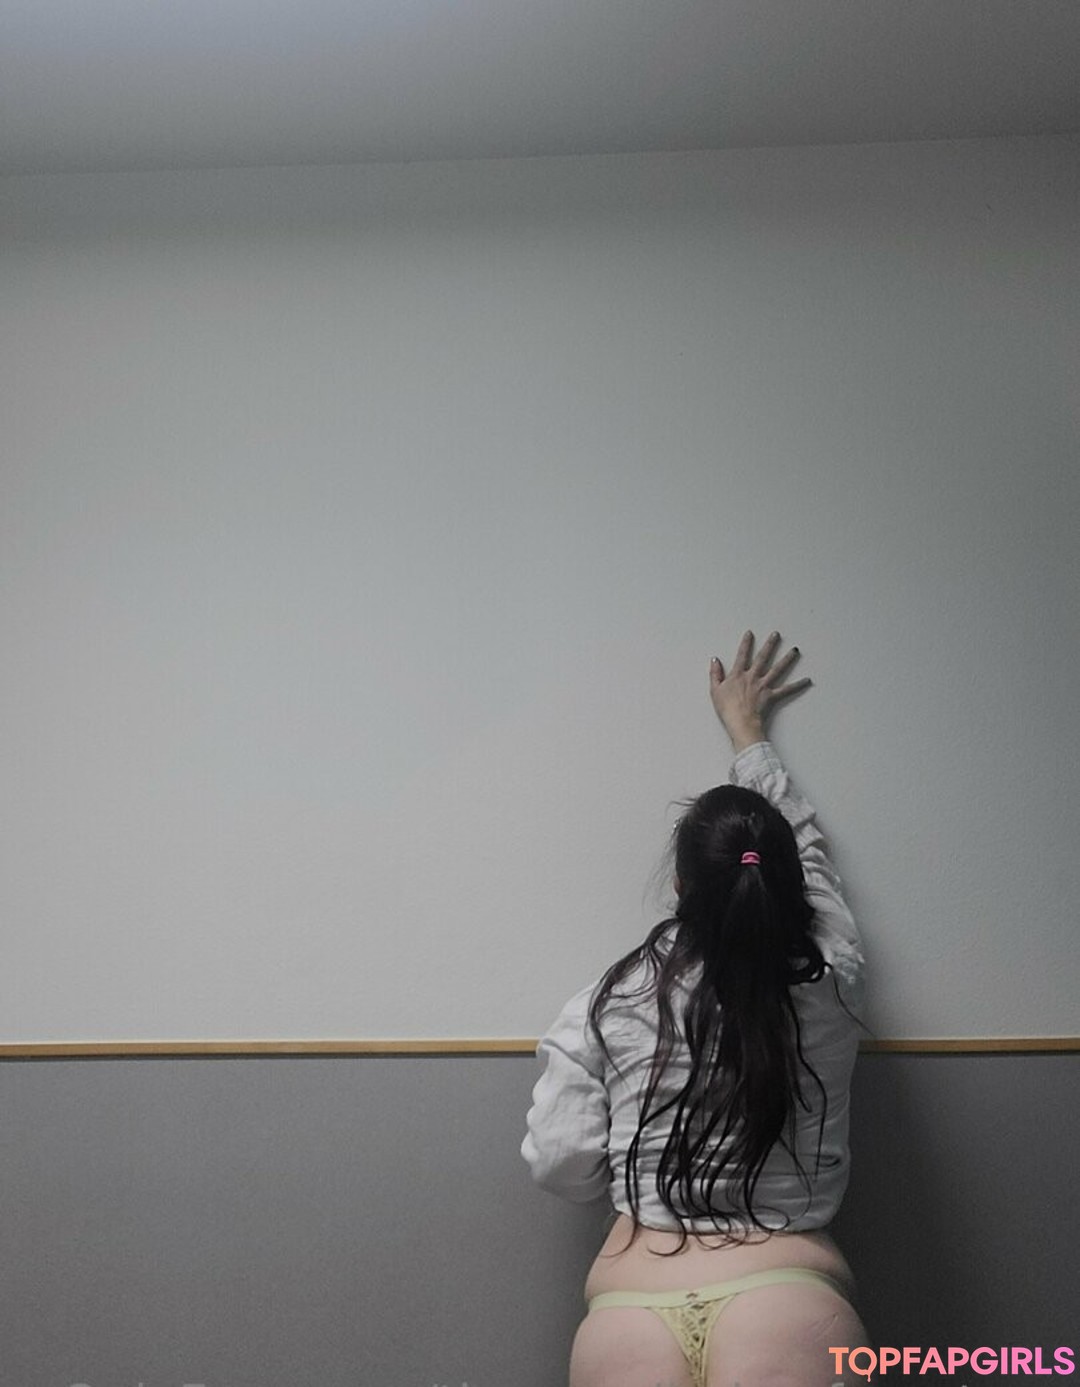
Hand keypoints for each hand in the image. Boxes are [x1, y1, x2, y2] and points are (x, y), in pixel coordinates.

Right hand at [709, 630, 810, 747]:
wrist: (741, 723)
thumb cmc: (727, 709)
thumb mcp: (715, 690)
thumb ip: (715, 673)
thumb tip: (715, 660)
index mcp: (738, 675)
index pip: (742, 655)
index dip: (746, 643)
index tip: (750, 634)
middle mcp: (753, 677)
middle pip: (763, 657)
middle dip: (770, 645)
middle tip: (776, 635)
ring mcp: (764, 686)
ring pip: (778, 669)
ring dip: (787, 659)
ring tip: (795, 650)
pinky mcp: (772, 696)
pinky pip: (787, 689)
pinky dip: (798, 685)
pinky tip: (806, 680)